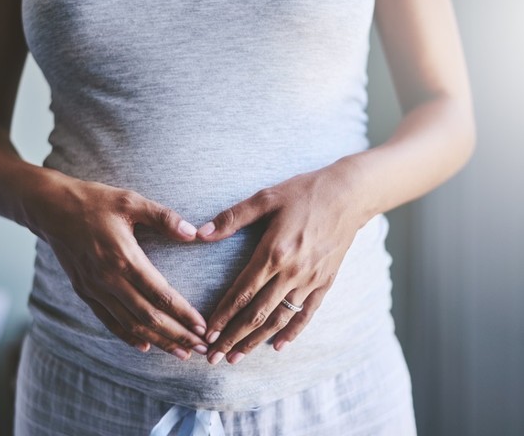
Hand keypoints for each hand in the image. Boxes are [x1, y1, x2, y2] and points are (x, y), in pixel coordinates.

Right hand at [26, 174, 208, 360]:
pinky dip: (128, 336)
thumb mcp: (131, 201)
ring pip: (130, 324)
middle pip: (148, 317)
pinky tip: (146, 345)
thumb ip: (164, 217)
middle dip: (177, 335)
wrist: (51, 208)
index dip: (183, 313)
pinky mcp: (84, 291)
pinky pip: (108, 320)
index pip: (160, 294)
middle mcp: (108, 279)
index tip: (202, 327)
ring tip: (181, 353)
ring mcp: (94, 288)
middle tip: (200, 348)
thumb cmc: (94, 201)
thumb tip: (193, 233)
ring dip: (158, 340)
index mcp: (124, 257)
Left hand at [195, 162, 368, 364]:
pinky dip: (292, 331)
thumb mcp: (266, 197)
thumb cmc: (304, 192)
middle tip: (214, 357)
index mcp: (273, 252)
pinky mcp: (325, 282)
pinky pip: (306, 313)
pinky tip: (278, 345)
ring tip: (237, 357)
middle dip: (232, 337)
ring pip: (279, 318)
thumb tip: (200, 233)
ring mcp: (310, 280)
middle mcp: (291, 271)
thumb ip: (233, 217)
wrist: (349, 195)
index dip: (222, 315)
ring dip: (256, 340)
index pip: (242, 292)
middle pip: (257, 313)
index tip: (207, 333)